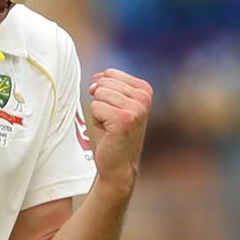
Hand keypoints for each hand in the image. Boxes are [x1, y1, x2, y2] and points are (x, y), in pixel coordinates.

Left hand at [88, 68, 152, 194]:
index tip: (112, 110)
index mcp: (144, 89)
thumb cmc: (112, 135)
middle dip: (100, 101)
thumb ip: (107, 86)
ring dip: (98, 112)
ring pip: (99, 93)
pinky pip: (95, 106)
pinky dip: (96, 120)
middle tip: (110, 120)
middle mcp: (143, 96)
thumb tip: (95, 81)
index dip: (102, 92)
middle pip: (103, 82)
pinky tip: (108, 131)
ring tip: (109, 126)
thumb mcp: (113, 104)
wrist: (119, 165)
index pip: (109, 73)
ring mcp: (136, 107)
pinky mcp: (124, 119)